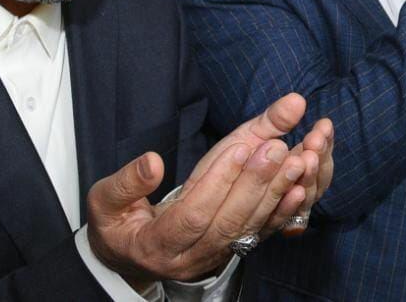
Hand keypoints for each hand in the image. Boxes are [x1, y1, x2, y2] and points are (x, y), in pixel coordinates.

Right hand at [85, 94, 321, 287]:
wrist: (129, 259)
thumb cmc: (116, 225)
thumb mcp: (104, 203)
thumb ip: (126, 183)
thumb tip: (152, 162)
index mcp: (156, 244)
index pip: (192, 215)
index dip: (218, 183)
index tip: (240, 149)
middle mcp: (190, 257)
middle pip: (228, 222)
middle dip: (256, 184)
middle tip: (277, 147)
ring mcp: (213, 257)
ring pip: (249, 227)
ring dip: (275, 193)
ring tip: (296, 160)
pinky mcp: (231, 250)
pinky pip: (260, 234)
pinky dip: (283, 211)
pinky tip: (301, 187)